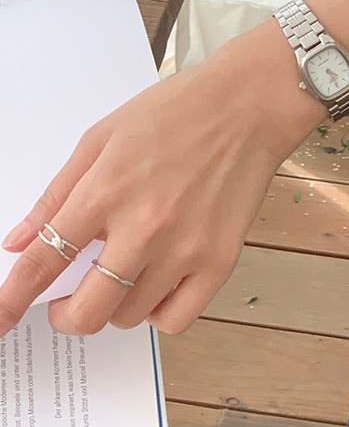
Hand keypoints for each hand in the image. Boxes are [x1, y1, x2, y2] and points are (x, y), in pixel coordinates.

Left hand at [0, 24, 321, 335]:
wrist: (246, 107)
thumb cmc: (176, 112)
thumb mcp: (102, 137)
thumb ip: (57, 192)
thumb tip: (19, 239)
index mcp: (106, 191)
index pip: (43, 261)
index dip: (12, 299)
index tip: (0, 319)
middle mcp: (144, 227)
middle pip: (86, 311)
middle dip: (62, 316)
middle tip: (64, 304)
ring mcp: (185, 249)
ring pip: (129, 317)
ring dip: (113, 306)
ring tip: (122, 275)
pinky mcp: (219, 261)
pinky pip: (177, 318)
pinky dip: (157, 313)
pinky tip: (156, 287)